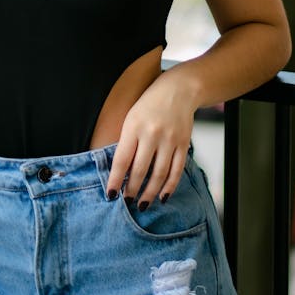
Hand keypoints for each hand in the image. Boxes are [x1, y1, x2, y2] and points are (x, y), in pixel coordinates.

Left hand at [105, 71, 195, 208]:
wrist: (179, 89)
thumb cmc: (149, 104)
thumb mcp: (131, 117)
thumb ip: (127, 141)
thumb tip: (121, 171)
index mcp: (134, 126)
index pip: (122, 159)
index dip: (116, 180)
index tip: (111, 194)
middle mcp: (152, 134)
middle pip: (140, 170)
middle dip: (132, 190)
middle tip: (126, 202)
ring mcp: (170, 140)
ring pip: (159, 174)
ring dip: (150, 193)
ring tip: (142, 205)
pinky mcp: (184, 144)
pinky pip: (177, 170)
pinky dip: (169, 186)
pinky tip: (162, 196)